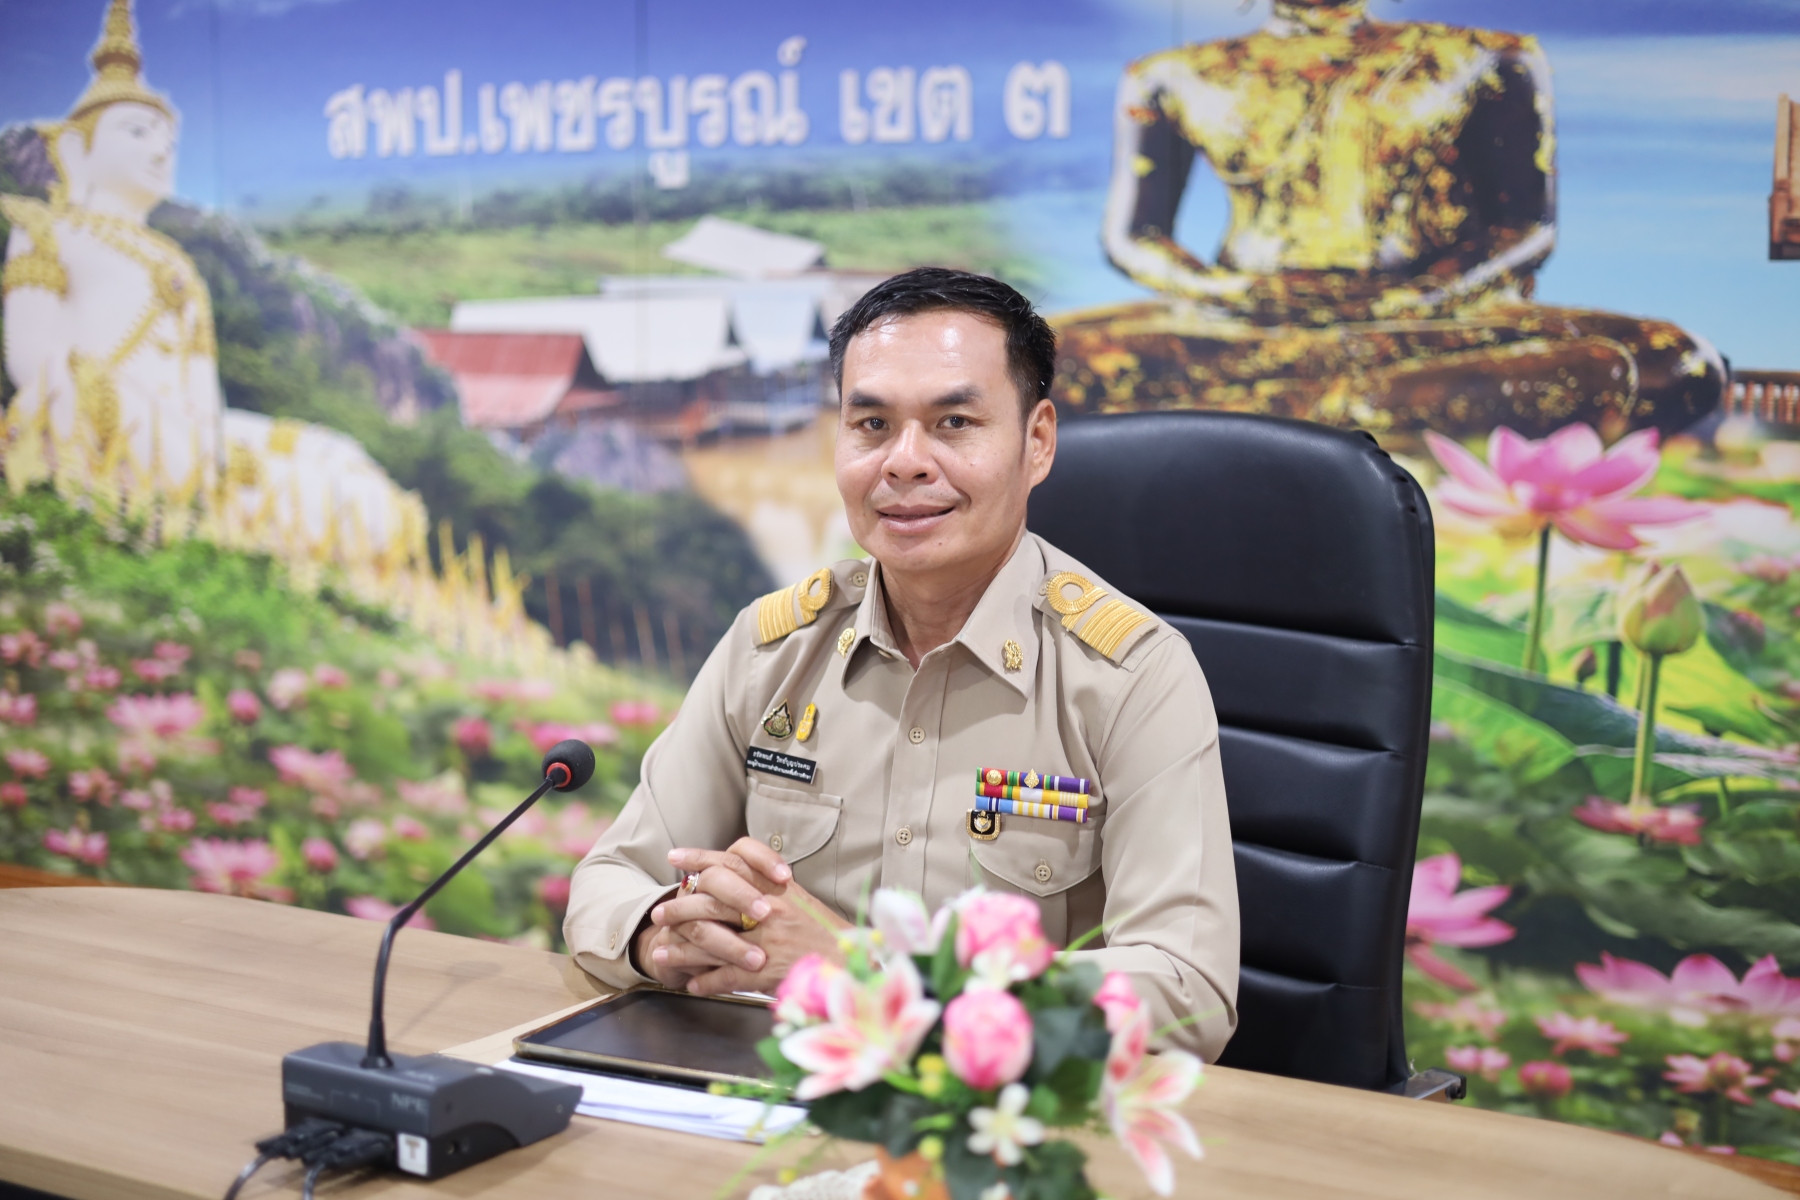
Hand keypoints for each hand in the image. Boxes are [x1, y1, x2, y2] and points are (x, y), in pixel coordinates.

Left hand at [647, 838, 848, 995]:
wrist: (848, 965)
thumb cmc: (824, 934)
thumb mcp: (799, 900)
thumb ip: (770, 889)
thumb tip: (737, 880)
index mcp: (777, 888)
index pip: (733, 861)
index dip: (701, 857)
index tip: (675, 857)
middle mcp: (769, 909)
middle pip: (711, 901)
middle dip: (679, 907)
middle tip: (659, 913)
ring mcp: (765, 941)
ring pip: (709, 940)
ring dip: (681, 949)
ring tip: (661, 954)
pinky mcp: (764, 973)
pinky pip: (724, 977)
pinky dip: (705, 981)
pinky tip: (692, 984)